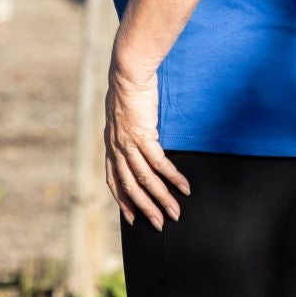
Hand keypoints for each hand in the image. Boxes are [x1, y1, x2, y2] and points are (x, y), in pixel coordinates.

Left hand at [104, 59, 188, 229]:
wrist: (128, 71)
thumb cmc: (129, 89)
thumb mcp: (123, 115)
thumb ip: (127, 131)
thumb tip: (139, 140)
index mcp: (110, 144)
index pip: (114, 180)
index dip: (123, 201)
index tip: (132, 218)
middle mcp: (116, 147)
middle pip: (130, 186)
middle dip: (145, 208)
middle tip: (159, 225)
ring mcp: (128, 143)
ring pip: (145, 180)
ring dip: (161, 199)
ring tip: (175, 213)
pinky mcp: (143, 135)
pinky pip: (159, 163)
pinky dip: (172, 177)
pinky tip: (184, 188)